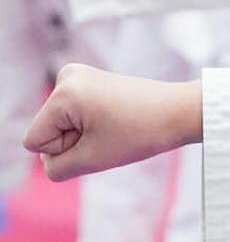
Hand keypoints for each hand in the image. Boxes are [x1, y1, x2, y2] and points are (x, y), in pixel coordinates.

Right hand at [23, 65, 201, 180]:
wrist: (182, 111)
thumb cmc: (142, 134)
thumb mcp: (92, 160)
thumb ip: (57, 166)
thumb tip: (48, 158)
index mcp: (63, 93)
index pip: (35, 142)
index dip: (64, 151)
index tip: (99, 139)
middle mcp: (67, 76)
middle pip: (48, 131)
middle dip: (76, 141)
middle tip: (112, 133)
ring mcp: (79, 75)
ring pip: (62, 125)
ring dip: (86, 134)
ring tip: (116, 125)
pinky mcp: (91, 80)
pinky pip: (75, 115)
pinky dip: (93, 124)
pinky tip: (117, 118)